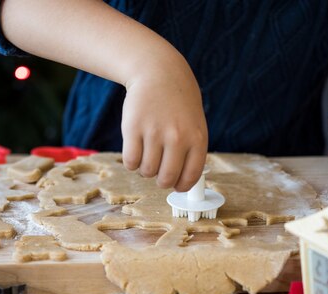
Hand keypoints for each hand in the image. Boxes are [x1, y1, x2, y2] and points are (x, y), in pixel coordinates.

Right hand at [121, 57, 207, 191]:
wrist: (158, 72)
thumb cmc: (178, 104)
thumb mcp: (195, 124)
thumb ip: (192, 152)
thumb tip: (182, 183)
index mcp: (197, 139)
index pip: (190, 177)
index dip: (181, 186)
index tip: (176, 185)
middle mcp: (177, 137)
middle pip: (166, 178)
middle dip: (161, 181)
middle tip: (158, 172)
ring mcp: (154, 132)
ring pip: (146, 171)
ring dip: (145, 169)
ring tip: (148, 155)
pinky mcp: (133, 128)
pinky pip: (130, 161)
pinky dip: (132, 162)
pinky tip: (136, 150)